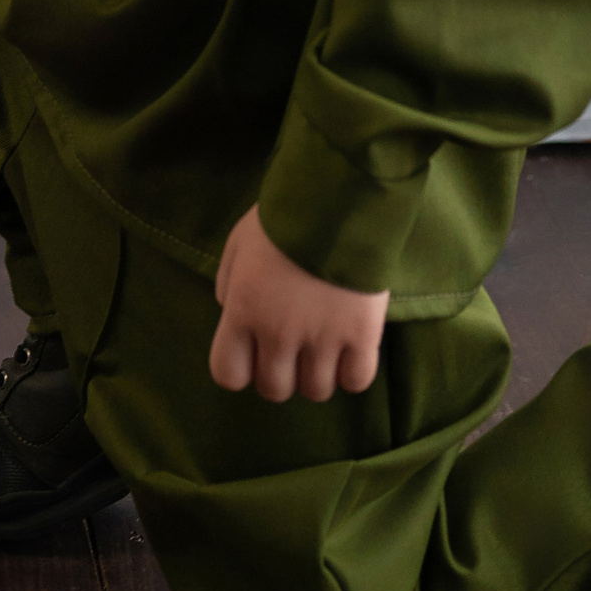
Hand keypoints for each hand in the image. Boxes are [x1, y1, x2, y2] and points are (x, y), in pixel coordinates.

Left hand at [208, 207, 387, 404]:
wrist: (336, 199)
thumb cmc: (281, 219)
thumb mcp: (237, 244)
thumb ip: (228, 285)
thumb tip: (232, 315)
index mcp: (243, 311)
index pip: (228, 374)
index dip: (240, 368)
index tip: (252, 352)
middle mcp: (279, 334)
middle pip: (274, 389)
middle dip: (280, 373)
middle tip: (292, 348)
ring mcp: (323, 339)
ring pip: (316, 391)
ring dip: (317, 373)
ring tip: (323, 346)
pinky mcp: (363, 337)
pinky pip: (356, 382)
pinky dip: (352, 372)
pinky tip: (350, 349)